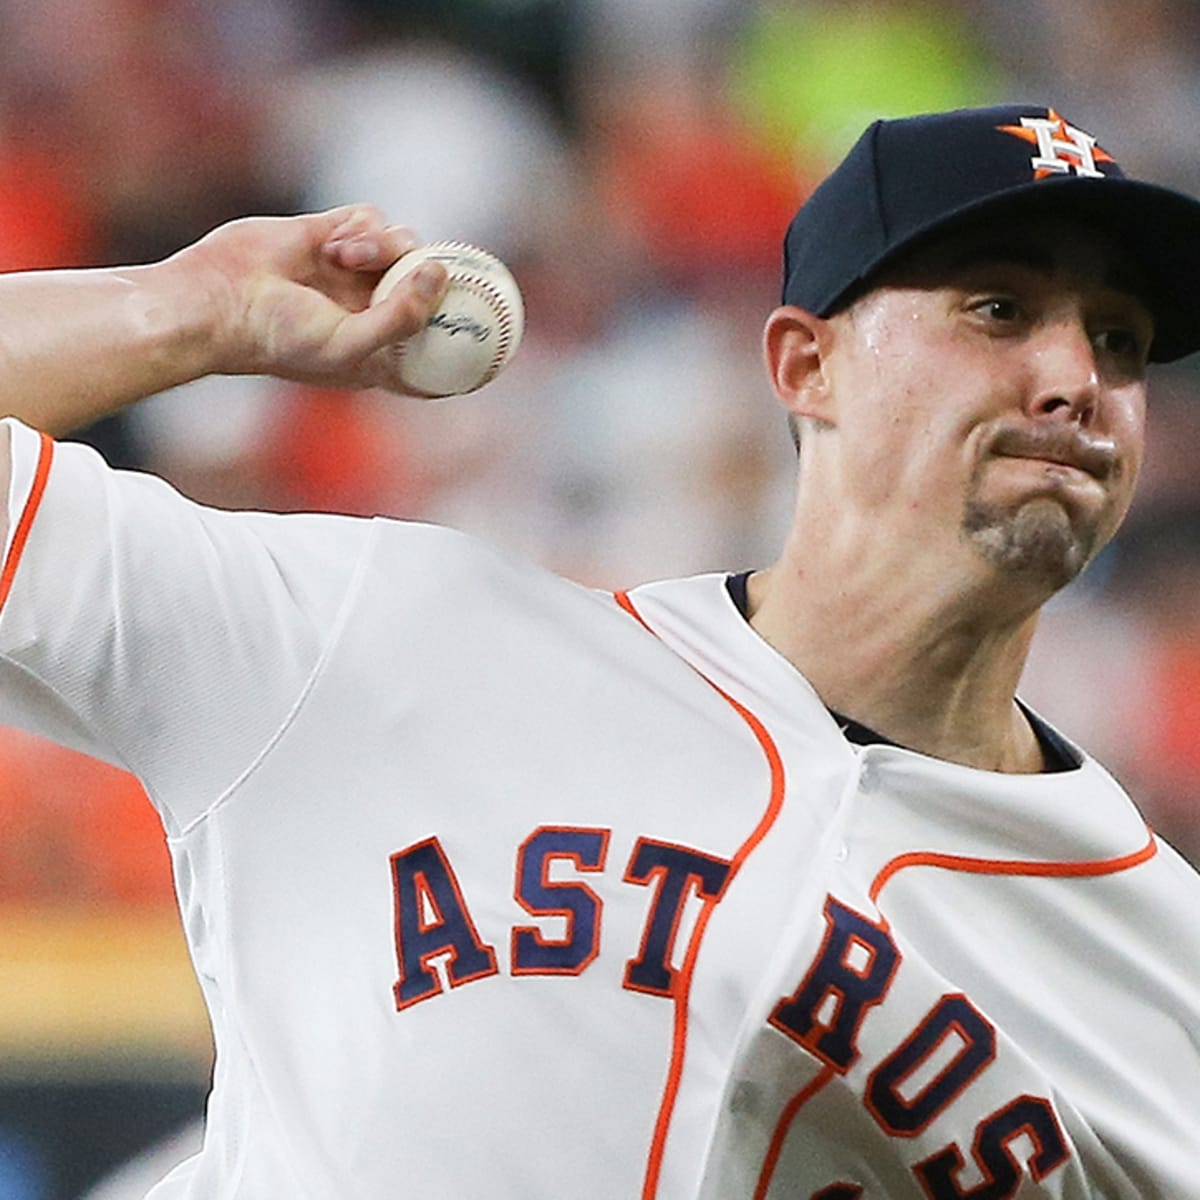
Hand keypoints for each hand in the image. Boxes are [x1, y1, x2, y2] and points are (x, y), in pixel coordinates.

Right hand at [166, 205, 449, 393]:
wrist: (221, 300)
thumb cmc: (283, 338)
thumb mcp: (353, 345)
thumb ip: (405, 315)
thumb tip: (442, 274)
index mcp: (380, 353)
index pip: (437, 356)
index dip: (468, 350)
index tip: (501, 344)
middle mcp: (373, 311)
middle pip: (432, 289)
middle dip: (437, 277)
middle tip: (445, 267)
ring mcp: (355, 273)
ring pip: (405, 245)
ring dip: (385, 246)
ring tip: (344, 258)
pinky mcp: (333, 235)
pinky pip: (372, 219)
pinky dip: (361, 228)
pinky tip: (331, 245)